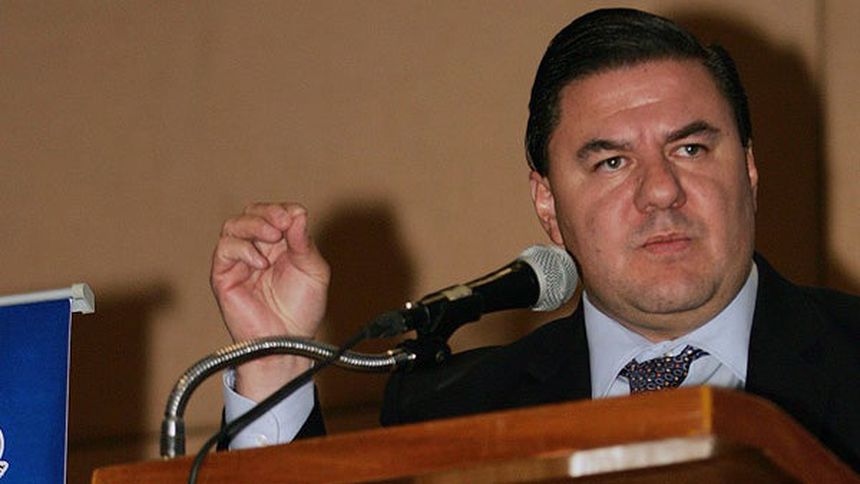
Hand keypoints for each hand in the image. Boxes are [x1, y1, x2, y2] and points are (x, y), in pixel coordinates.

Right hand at [211, 203, 329, 399]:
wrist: (289, 341)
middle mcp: (256, 249)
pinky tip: (261, 262)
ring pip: (233, 226)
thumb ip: (304, 242)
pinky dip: (243, 249)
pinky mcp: (224, 276)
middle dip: (268, 212)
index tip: (296, 216)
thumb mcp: (313, 270)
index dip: (283, 209)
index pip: (274, 213)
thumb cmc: (301, 310)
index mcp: (279, 245)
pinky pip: (224, 250)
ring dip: (254, 225)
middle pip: (251, 213)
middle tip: (283, 223)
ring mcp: (238, 262)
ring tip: (273, 237)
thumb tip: (298, 213)